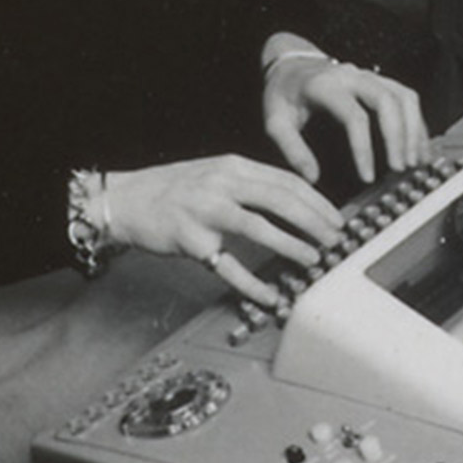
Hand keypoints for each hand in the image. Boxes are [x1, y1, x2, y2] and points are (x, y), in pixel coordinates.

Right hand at [103, 155, 344, 308]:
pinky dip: (251, 283)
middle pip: (279, 199)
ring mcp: (205, 212)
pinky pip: (227, 266)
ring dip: (291, 244)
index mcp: (232, 167)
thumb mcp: (213, 173)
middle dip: (314, 221)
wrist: (125, 199)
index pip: (285, 181)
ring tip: (312, 258)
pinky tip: (270, 295)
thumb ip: (247, 183)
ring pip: (258, 227)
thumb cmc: (171, 189)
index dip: (317, 201)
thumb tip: (291, 199)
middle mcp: (221, 185)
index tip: (336, 218)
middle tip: (334, 239)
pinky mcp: (191, 241)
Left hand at [261, 51, 429, 185]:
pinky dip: (417, 123)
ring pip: (403, 96)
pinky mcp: (380, 80)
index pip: (354, 117)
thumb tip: (313, 178)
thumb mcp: (275, 122)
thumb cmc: (283, 96)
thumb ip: (291, 149)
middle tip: (400, 168)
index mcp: (324, 86)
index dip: (364, 149)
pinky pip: (407, 97)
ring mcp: (369, 76)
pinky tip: (417, 148)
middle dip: (398, 137)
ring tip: (415, 161)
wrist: (290, 66)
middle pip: (387, 101)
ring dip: (413, 130)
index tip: (368, 177)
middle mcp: (351, 76)